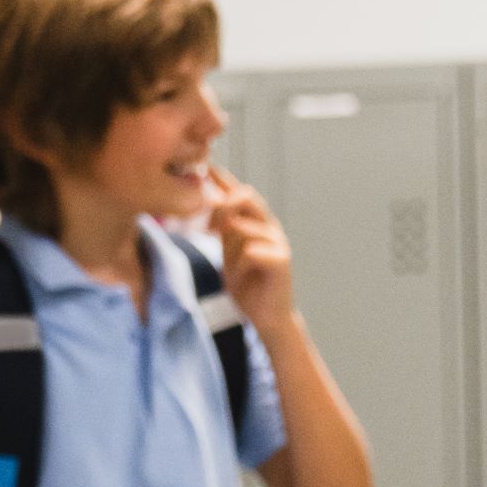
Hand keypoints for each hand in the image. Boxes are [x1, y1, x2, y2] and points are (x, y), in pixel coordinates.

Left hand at [204, 166, 294, 327]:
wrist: (267, 317)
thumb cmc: (247, 285)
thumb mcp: (228, 251)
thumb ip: (222, 228)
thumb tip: (206, 202)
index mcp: (257, 222)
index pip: (240, 191)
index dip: (222, 178)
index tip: (204, 169)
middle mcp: (270, 227)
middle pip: (247, 197)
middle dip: (222, 207)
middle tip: (208, 228)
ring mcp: (278, 242)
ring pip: (244, 226)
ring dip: (230, 245)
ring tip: (230, 265)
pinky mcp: (282, 261)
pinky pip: (252, 251)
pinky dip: (240, 263)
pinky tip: (241, 275)